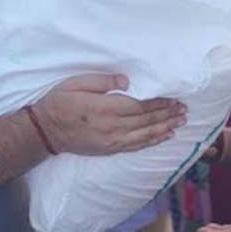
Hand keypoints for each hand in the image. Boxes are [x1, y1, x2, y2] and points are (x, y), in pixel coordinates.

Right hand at [34, 74, 186, 155]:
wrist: (46, 131)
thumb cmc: (60, 103)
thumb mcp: (76, 83)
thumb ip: (102, 82)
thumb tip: (126, 82)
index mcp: (105, 108)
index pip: (140, 106)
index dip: (159, 103)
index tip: (174, 99)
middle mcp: (112, 127)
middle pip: (146, 121)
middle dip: (167, 115)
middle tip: (184, 109)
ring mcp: (112, 141)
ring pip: (145, 135)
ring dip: (165, 128)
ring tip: (181, 122)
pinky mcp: (110, 149)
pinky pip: (137, 145)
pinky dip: (153, 141)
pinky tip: (164, 136)